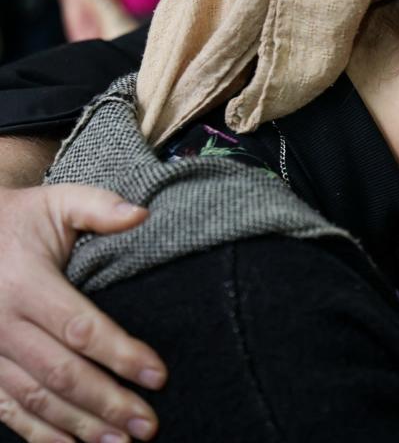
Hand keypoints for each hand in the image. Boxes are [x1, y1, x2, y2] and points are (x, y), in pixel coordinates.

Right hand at [0, 185, 165, 441]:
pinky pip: (5, 409)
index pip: (81, 328)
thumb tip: (142, 214)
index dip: (122, 354)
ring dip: (79, 426)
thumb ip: (99, 208)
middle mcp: (1, 323)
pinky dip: (37, 434)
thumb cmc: (20, 220)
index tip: (159, 375)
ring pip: (34, 399)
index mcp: (26, 284)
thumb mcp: (56, 203)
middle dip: (108, 402)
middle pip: (61, 373)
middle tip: (149, 425)